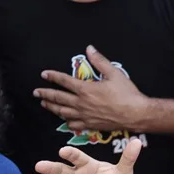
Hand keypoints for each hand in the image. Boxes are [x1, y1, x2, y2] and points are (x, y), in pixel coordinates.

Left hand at [34, 45, 148, 132]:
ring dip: (52, 107)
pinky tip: (64, 121)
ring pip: (62, 112)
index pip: (64, 81)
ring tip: (44, 104)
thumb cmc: (127, 94)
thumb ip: (100, 61)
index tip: (44, 74)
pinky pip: (74, 124)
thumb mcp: (114, 73)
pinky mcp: (91, 125)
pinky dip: (66, 122)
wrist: (137, 114)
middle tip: (36, 92)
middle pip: (58, 98)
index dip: (52, 76)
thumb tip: (90, 48)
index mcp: (86, 89)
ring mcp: (85, 115)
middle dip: (46, 94)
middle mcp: (82, 103)